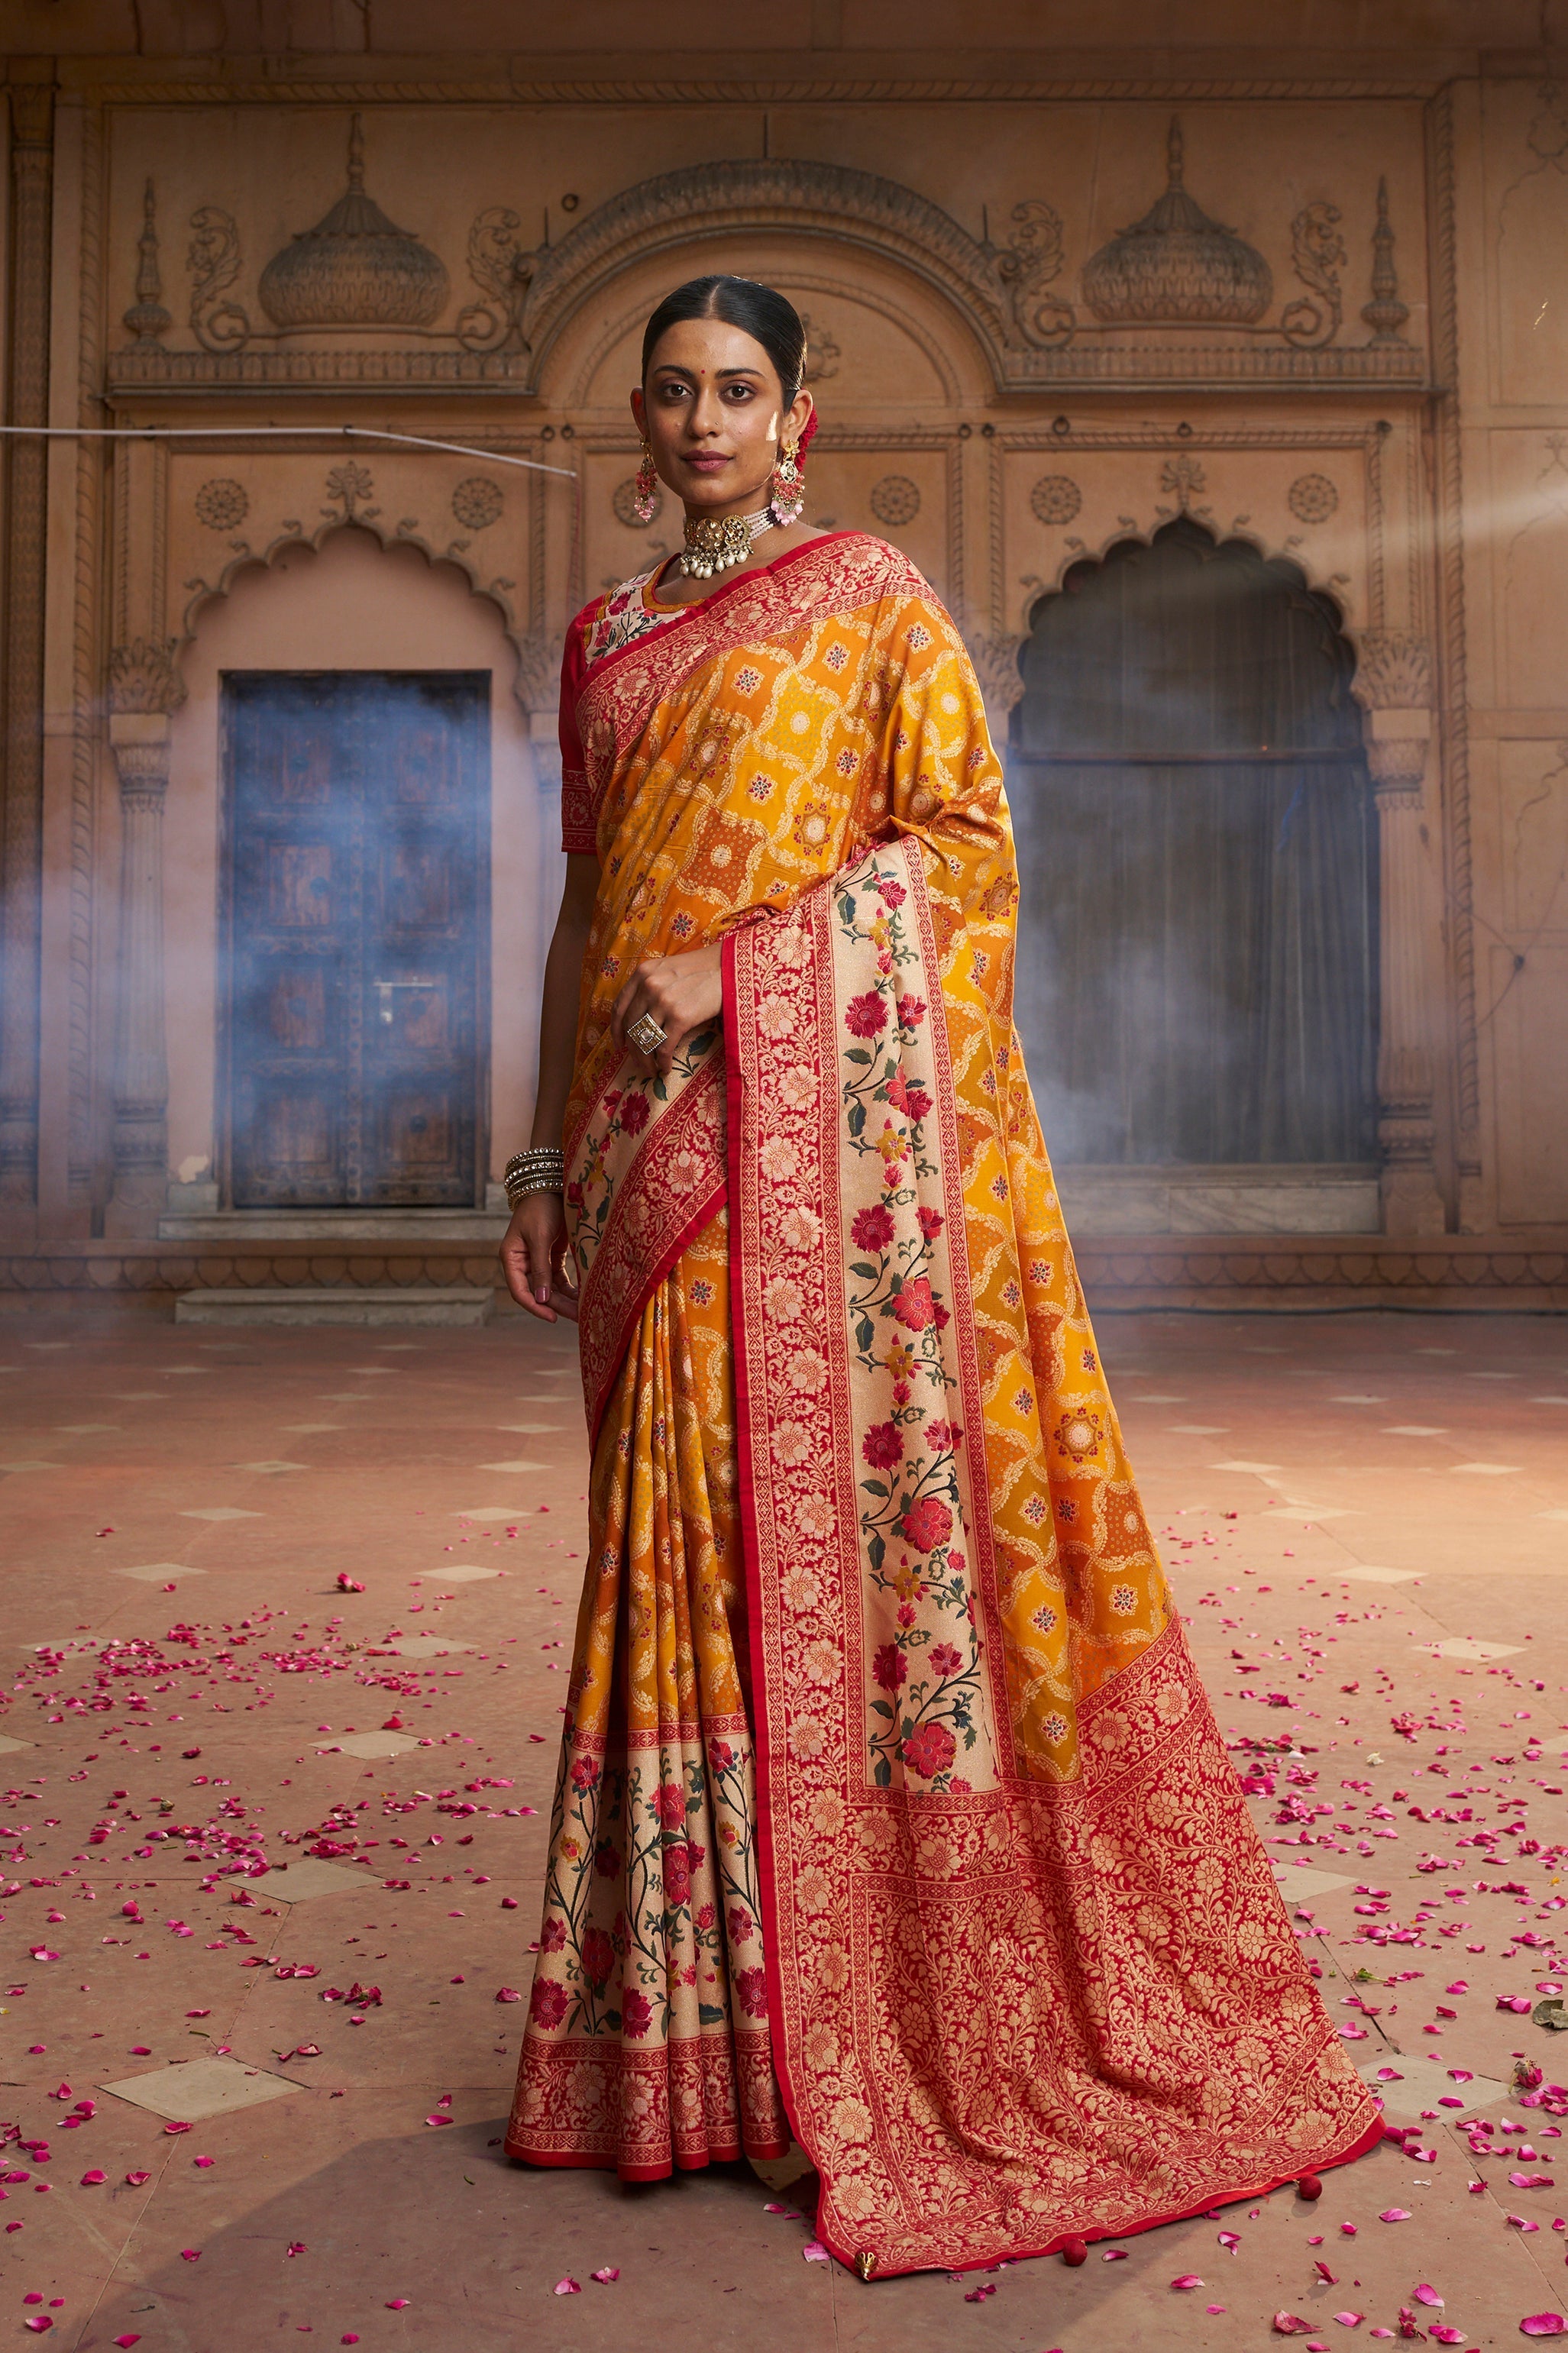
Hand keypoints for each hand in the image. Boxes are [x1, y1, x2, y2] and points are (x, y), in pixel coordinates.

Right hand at [499, 1190, 577, 1322]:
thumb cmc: (541, 1207)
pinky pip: (560, 1278)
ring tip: (584, 1310)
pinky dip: (570, 1288)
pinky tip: (583, 1296)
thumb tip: (541, 1298)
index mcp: (511, 1258)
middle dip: (557, 1305)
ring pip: (550, 1288)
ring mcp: (538, 1260)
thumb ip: (540, 1268)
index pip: (519, 1291)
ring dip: (566, 1299)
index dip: (535, 1306)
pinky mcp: (552, 1256)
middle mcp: (523, 1262)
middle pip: (538, 1292)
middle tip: (578, 1317)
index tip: (552, 1318)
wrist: (553, 1184)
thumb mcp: (540, 1237)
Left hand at [612, 942, 722, 1076]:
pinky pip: (664, 1047)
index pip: (619, 1007)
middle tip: (639, 1064)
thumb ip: (650, 986)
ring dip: (645, 1061)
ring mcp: (663, 1002)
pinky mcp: (680, 1017)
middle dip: (633, 1052)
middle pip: (630, 1028)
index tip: (619, 1045)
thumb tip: (639, 1017)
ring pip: (644, 1041)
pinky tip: (666, 1068)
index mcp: (642, 973)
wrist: (729, 968)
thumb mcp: (667, 969)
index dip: (616, 1031)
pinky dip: (662, 1062)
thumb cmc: (701, 971)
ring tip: (651, 1071)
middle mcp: (649, 986)